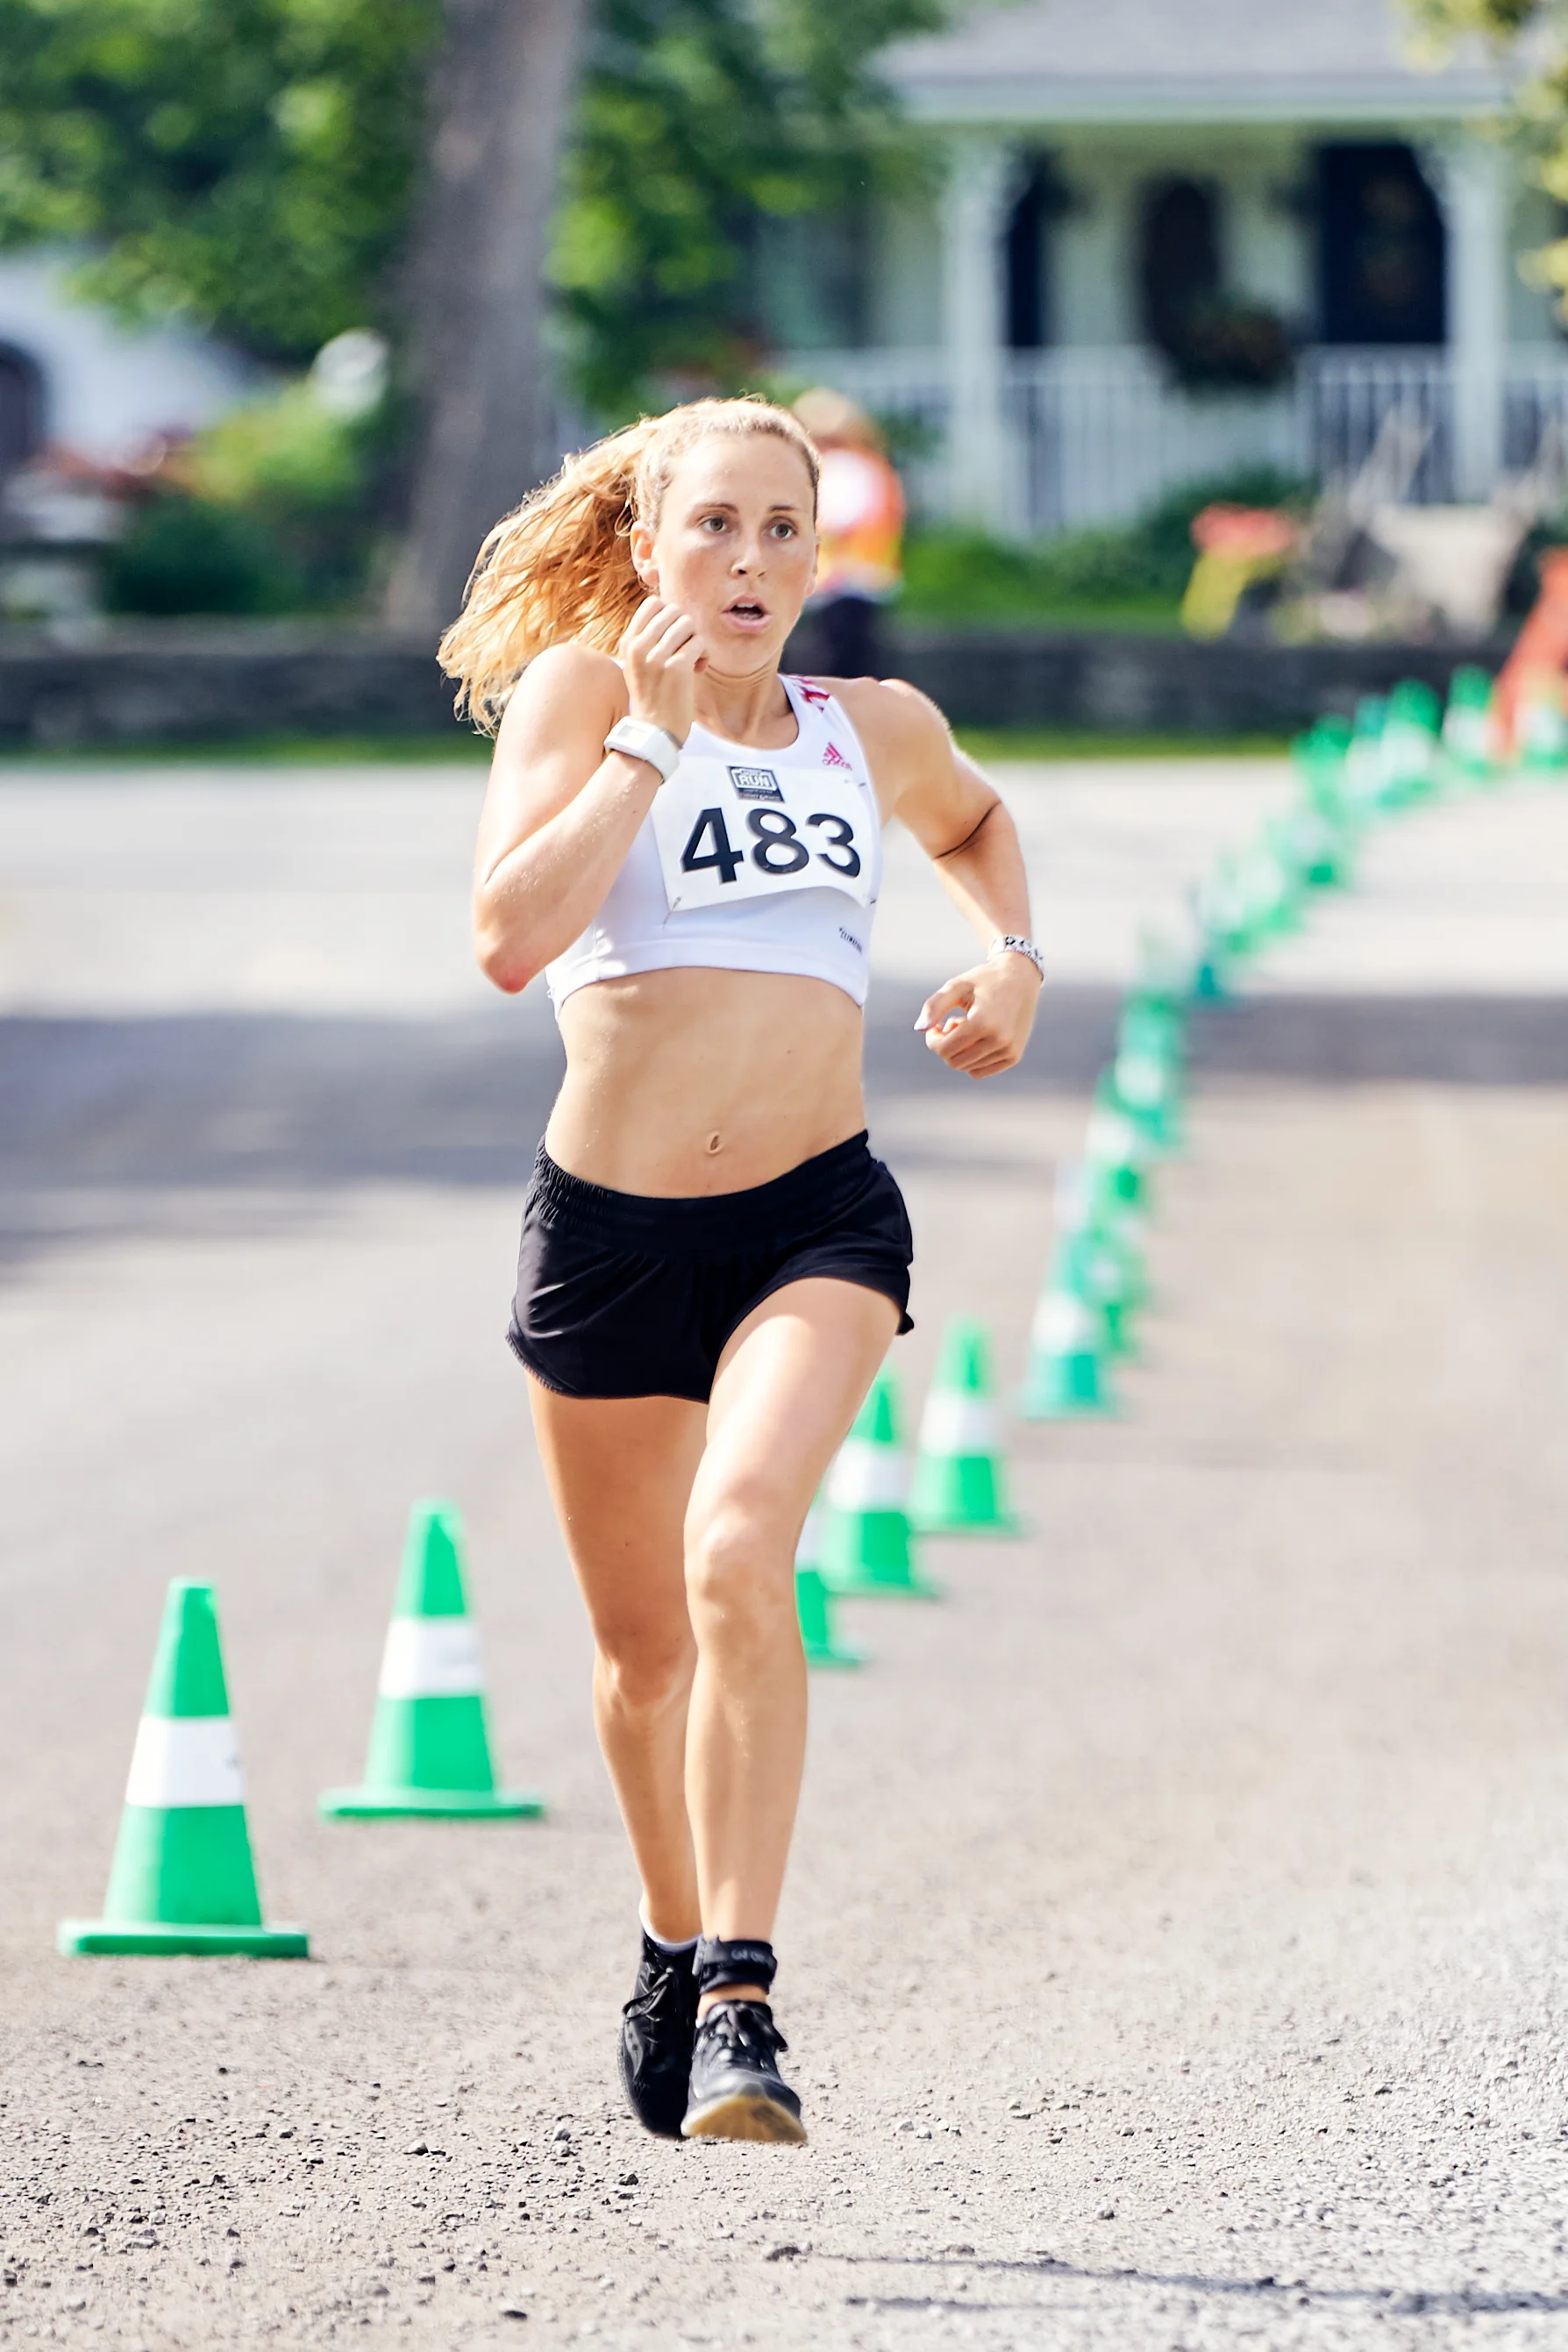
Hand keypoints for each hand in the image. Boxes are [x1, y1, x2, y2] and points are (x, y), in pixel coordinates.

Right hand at [619, 596, 705, 749]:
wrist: (654, 731)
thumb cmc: (652, 695)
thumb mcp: (638, 663)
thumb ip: (648, 637)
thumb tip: (673, 610)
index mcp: (628, 642)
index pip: (653, 604)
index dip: (670, 615)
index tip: (672, 635)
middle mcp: (639, 647)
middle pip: (674, 611)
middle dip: (685, 628)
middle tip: (685, 649)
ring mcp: (656, 657)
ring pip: (688, 624)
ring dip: (696, 640)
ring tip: (692, 659)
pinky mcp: (676, 668)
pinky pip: (699, 642)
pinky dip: (704, 654)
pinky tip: (699, 668)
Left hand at [915, 953, 1040, 1077]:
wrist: (1021, 977)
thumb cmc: (984, 979)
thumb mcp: (956, 985)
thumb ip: (934, 1006)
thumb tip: (919, 1029)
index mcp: (983, 1022)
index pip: (944, 1050)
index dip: (933, 1039)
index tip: (937, 1024)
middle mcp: (999, 1040)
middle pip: (954, 1062)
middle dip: (946, 1045)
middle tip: (954, 1022)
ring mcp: (1009, 1050)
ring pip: (967, 1068)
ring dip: (961, 1050)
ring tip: (968, 1026)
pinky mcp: (1014, 1056)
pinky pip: (980, 1071)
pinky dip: (972, 1059)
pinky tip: (978, 1037)